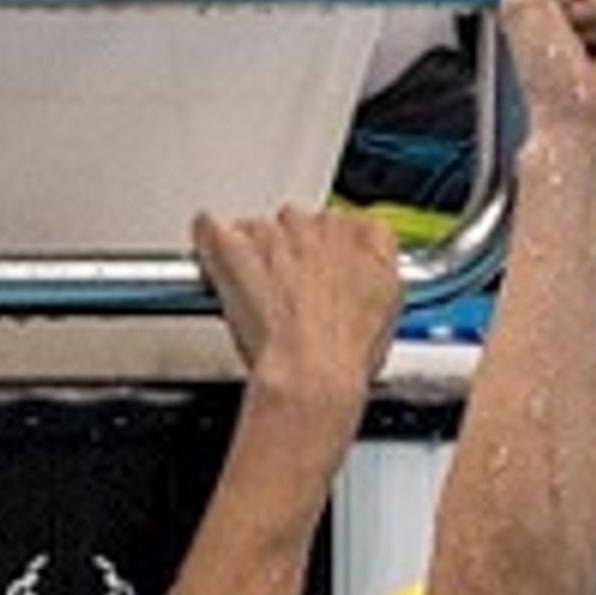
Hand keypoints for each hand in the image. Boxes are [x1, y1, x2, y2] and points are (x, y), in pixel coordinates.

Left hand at [193, 207, 399, 405]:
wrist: (312, 370)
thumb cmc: (346, 353)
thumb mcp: (386, 313)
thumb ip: (371, 281)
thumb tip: (360, 286)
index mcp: (368, 236)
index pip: (347, 227)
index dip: (330, 255)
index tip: (323, 275)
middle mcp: (323, 224)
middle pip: (300, 223)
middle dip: (290, 253)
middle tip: (288, 294)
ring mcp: (277, 232)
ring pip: (257, 230)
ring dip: (253, 256)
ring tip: (255, 296)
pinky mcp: (234, 244)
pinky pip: (210, 228)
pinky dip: (209, 245)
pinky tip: (215, 265)